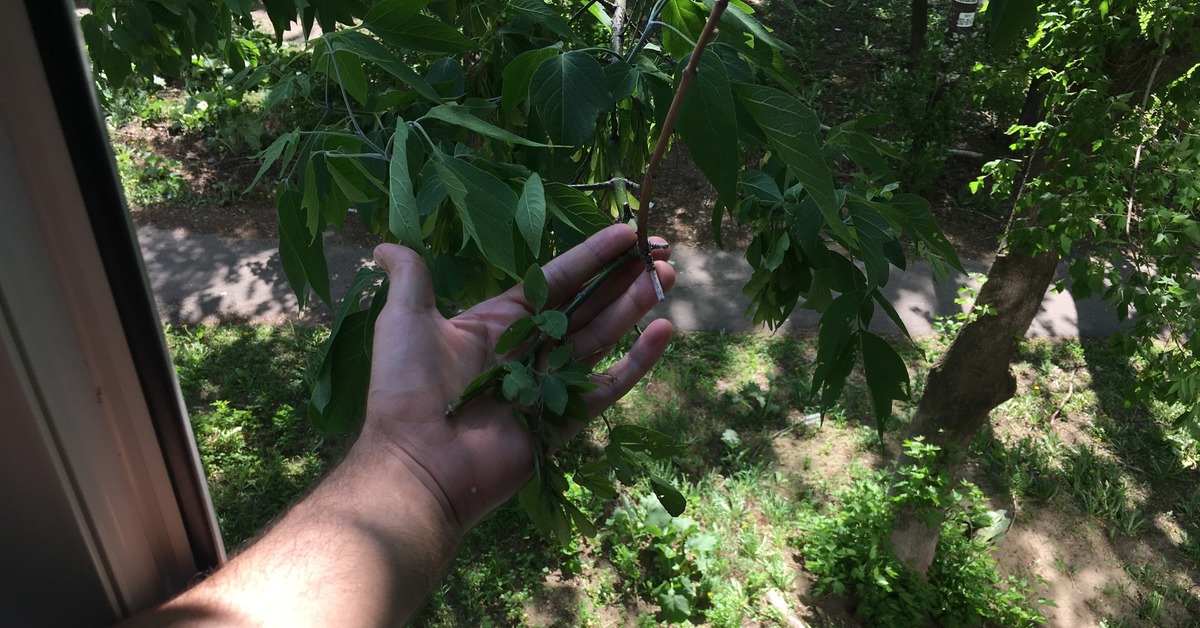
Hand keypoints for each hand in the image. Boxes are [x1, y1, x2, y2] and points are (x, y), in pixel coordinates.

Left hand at [359, 224, 674, 529]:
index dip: (592, 256)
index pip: (557, 279)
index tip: (626, 232)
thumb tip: (382, 243)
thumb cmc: (407, 390)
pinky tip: (664, 330)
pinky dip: (637, 361)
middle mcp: (530, 349)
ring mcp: (550, 384)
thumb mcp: (405, 320)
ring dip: (635, 305)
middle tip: (661, 248)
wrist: (417, 461)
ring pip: (603, 336)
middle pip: (588, 303)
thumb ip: (410, 278)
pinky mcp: (565, 419)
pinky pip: (608, 385)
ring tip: (668, 275)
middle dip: (623, 275)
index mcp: (500, 323)